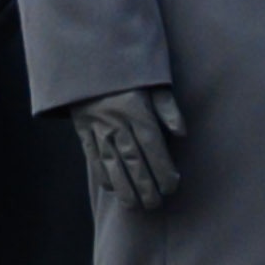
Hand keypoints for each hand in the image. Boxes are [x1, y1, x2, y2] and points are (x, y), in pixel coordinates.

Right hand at [71, 85, 185, 213]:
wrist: (88, 58)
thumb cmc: (127, 73)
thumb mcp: (152, 81)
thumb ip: (167, 107)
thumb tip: (182, 132)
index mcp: (135, 108)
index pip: (152, 145)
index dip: (163, 169)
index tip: (172, 186)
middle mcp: (115, 120)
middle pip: (132, 160)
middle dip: (145, 186)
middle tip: (156, 204)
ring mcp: (96, 126)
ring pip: (111, 164)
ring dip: (124, 188)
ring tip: (135, 206)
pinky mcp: (82, 130)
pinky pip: (92, 157)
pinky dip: (102, 175)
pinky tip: (113, 189)